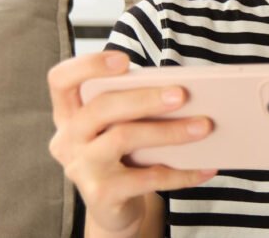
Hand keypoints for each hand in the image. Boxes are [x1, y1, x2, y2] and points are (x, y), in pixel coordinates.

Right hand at [46, 51, 216, 234]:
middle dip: (144, 98)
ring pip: (124, 138)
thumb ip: (134, 107)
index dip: (87, 66)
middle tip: (182, 94)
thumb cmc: (121, 155)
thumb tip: (183, 93)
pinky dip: (181, 172)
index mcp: (69, 113)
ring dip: (169, 131)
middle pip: (101, 108)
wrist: (113, 208)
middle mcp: (67, 139)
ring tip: (204, 126)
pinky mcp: (101, 196)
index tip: (124, 60)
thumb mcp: (120, 127)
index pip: (61, 80)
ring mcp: (81, 169)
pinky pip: (147, 179)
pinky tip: (207, 167)